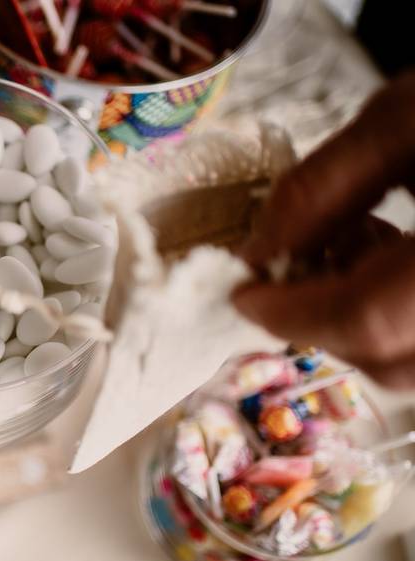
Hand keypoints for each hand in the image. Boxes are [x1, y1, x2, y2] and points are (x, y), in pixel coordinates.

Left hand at [233, 72, 414, 388]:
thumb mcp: (410, 118)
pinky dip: (403, 322)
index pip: (368, 319)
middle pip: (394, 361)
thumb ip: (324, 188)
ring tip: (368, 240)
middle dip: (324, 318)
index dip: (291, 313)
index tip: (244, 293)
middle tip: (303, 257)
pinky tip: (403, 258)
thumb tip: (258, 253)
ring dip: (365, 324)